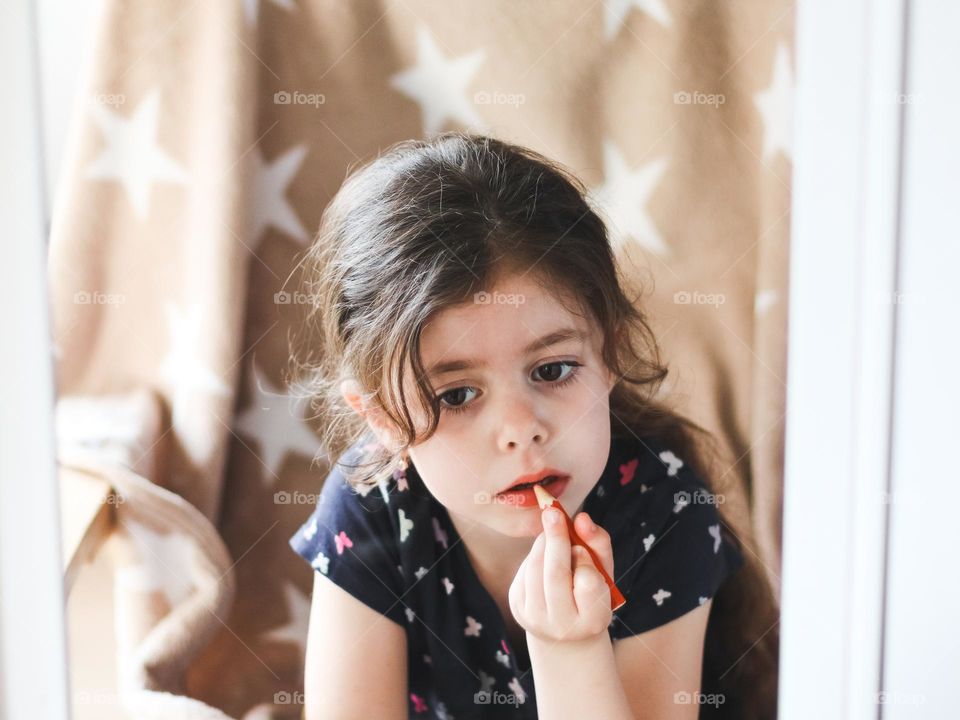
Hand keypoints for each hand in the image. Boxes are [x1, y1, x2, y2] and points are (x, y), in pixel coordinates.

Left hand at [508, 507, 614, 643]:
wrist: (564, 632)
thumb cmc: (590, 595)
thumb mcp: (603, 573)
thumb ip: (598, 544)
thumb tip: (582, 518)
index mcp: (592, 621)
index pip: (588, 583)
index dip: (584, 561)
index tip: (581, 549)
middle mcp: (562, 626)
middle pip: (556, 574)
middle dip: (556, 539)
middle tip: (553, 512)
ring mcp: (535, 618)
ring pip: (536, 568)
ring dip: (544, 543)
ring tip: (553, 531)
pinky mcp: (517, 607)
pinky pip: (525, 570)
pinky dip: (535, 555)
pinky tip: (545, 556)